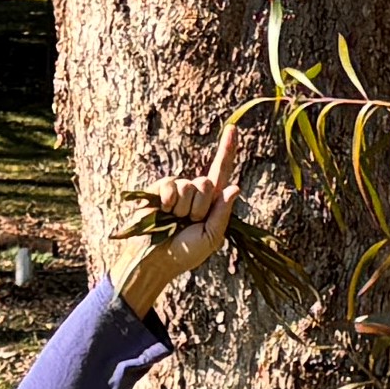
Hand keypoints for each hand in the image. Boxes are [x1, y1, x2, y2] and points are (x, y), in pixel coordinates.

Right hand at [115, 114, 244, 321]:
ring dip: (183, 208)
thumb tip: (235, 187)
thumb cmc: (184, 253)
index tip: (233, 129)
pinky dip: (168, 200)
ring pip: (189, 186)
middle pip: (207, 184)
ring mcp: (176, 190)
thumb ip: (223, 213)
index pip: (221, 172)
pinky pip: (171, 184)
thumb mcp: (211, 237)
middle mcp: (194, 193)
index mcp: (210, 203)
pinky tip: (162, 211)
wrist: (155, 259)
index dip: (227, 150)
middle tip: (188, 223)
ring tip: (173, 221)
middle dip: (200, 207)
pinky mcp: (159, 190)